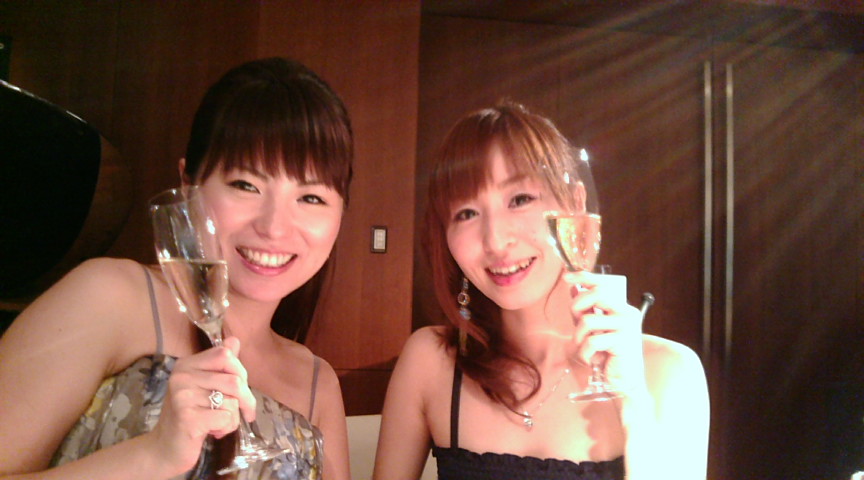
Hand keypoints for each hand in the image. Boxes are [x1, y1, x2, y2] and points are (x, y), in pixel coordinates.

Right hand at [146, 337, 256, 472]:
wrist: (164, 449)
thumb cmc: (190, 416)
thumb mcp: (203, 387)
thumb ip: (219, 366)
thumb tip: (234, 340)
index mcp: (186, 365)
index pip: (225, 355)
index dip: (241, 371)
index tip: (241, 389)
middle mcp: (182, 377)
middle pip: (234, 379)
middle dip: (246, 399)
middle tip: (244, 412)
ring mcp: (183, 397)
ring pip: (232, 401)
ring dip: (234, 417)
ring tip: (218, 423)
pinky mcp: (188, 418)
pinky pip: (226, 417)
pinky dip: (227, 428)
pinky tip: (213, 432)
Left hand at [564, 271, 646, 395]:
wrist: (624, 382)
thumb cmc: (609, 356)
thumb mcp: (594, 329)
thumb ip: (586, 309)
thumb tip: (573, 287)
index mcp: (622, 308)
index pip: (602, 284)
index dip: (583, 277)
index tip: (565, 277)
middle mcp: (627, 313)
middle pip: (594, 295)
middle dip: (577, 309)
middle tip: (577, 326)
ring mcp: (626, 326)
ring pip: (588, 321)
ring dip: (579, 338)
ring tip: (587, 348)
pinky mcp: (622, 341)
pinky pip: (591, 341)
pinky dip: (585, 353)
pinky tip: (592, 360)